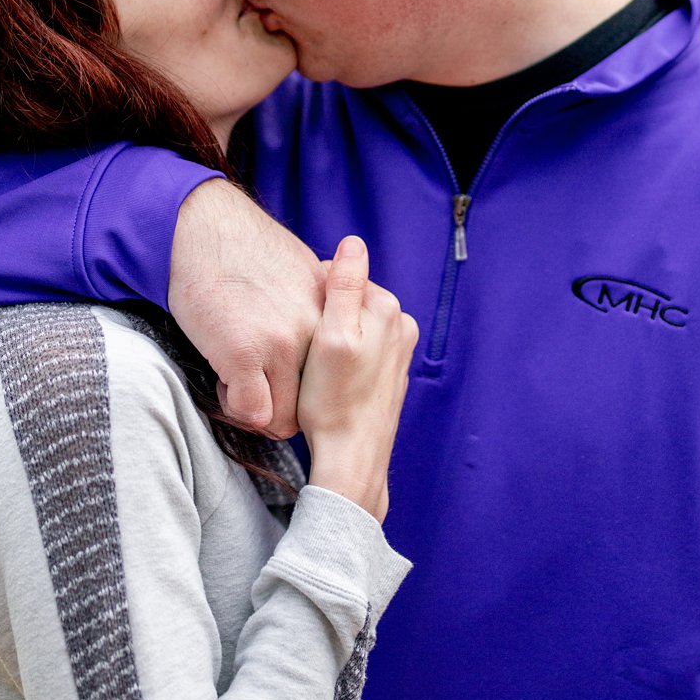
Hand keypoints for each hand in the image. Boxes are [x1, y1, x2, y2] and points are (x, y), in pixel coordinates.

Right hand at [168, 176, 326, 438]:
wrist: (207, 225)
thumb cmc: (243, 248)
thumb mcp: (301, 271)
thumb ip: (315, 308)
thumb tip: (316, 333)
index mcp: (327, 312)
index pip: (332, 376)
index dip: (305, 387)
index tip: (281, 381)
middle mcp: (312, 331)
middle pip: (310, 404)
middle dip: (282, 407)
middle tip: (256, 391)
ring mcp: (280, 344)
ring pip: (283, 417)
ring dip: (258, 410)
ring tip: (239, 385)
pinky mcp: (244, 354)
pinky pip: (251, 411)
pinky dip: (234, 405)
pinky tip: (223, 380)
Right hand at [295, 236, 418, 524]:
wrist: (352, 458)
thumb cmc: (334, 402)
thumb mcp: (331, 337)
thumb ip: (344, 286)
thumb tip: (353, 241)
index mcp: (387, 309)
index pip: (343, 277)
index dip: (313, 296)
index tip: (297, 320)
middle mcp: (401, 325)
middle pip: (351, 302)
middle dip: (325, 316)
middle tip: (304, 348)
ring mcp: (399, 351)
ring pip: (355, 327)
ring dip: (333, 338)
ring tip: (315, 367)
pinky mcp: (391, 373)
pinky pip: (362, 351)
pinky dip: (344, 358)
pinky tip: (329, 381)